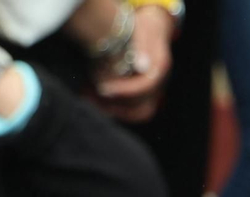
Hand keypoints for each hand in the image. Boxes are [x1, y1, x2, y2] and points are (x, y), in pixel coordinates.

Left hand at [95, 8, 173, 122]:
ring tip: (90, 99)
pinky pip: (132, 112)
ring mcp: (154, 93)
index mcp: (159, 69)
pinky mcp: (145, 97)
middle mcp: (159, 85)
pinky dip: (114, 110)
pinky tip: (95, 100)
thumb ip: (143, 46)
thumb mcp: (145, 30)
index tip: (102, 88)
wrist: (152, 32)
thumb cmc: (145, 29)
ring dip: (113, 111)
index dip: (124, 91)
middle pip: (142, 107)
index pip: (145, 87)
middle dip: (116, 106)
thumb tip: (142, 66)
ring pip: (137, 113)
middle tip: (91, 98)